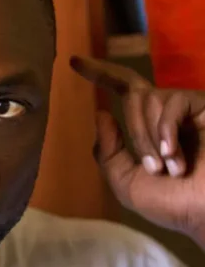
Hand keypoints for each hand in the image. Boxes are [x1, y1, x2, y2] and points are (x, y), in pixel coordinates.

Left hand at [71, 56, 204, 245]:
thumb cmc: (173, 205)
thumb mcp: (127, 183)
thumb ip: (109, 152)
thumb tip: (101, 112)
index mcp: (147, 127)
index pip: (123, 88)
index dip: (100, 72)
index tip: (73, 61)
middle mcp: (165, 112)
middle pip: (132, 92)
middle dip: (136, 131)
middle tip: (153, 168)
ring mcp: (186, 109)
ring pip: (148, 100)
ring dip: (150, 138)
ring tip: (169, 168)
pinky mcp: (204, 106)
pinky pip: (173, 103)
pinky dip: (166, 130)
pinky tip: (173, 155)